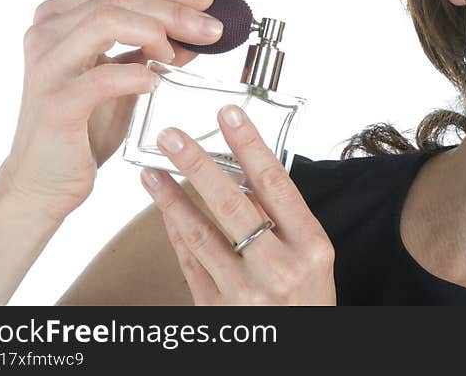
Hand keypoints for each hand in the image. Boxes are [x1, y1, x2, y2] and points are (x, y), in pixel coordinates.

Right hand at [1, 0, 223, 220]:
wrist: (44, 182)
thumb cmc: (85, 128)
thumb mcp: (127, 78)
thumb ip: (156, 51)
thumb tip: (200, 31)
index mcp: (61, 19)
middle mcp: (47, 33)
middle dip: (175, 8)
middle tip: (213, 28)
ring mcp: (48, 66)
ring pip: (108, 21)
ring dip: (157, 32)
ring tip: (179, 55)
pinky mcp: (56, 103)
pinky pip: (102, 77)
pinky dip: (137, 75)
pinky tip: (156, 82)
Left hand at [140, 104, 336, 305]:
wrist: (302, 350)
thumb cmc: (309, 298)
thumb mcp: (313, 254)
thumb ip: (284, 217)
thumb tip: (246, 170)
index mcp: (310, 245)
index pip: (274, 183)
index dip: (249, 145)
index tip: (229, 114)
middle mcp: (279, 267)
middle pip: (232, 204)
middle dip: (199, 164)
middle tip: (172, 137)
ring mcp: (245, 292)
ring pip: (202, 234)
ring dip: (172, 198)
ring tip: (152, 171)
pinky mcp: (218, 310)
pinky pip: (191, 263)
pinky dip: (176, 232)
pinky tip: (164, 209)